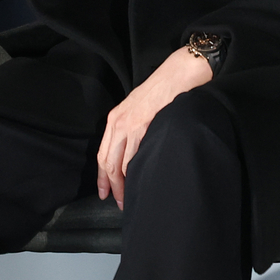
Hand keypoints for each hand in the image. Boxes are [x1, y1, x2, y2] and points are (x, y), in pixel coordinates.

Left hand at [96, 46, 212, 207]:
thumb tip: (133, 155)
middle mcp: (118, 123)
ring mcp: (130, 125)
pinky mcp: (145, 126)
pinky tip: (140, 182)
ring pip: (120, 163)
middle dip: (111, 186)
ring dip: (123, 184)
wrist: (177, 76)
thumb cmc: (160, 93)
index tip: (104, 193)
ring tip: (129, 199)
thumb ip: (131, 130)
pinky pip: (136, 155)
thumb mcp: (137, 110)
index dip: (102, 177)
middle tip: (118, 203)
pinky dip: (136, 172)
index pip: (102, 154)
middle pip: (107, 162)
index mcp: (115, 120)